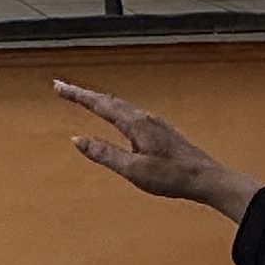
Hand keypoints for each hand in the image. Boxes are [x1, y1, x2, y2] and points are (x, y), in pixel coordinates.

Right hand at [54, 82, 259, 219]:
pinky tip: (117, 117)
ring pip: (121, 105)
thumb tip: (77, 140)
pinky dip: (114, 109)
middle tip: (62, 88)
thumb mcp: (133, 170)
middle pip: (109, 100)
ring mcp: (154, 122)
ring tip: (84, 98)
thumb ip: (104, 154)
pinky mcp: (161, 130)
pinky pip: (130, 113)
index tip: (58, 86)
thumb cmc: (171, 176)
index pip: (99, 105)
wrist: (207, 178)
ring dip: (99, 101)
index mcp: (135, 124)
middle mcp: (144, 117)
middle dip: (84, 94)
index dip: (77, 95)